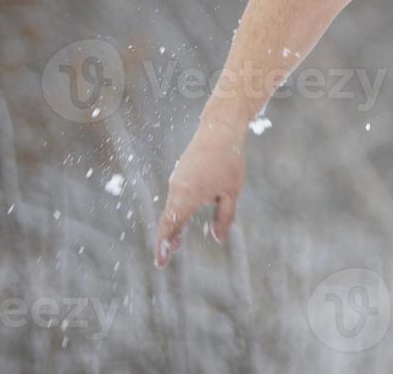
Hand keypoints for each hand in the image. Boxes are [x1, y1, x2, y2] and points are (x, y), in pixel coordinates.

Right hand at [155, 117, 246, 266]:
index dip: (164, 246)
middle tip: (168, 256)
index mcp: (187, 196)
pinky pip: (177, 197)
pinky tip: (184, 217)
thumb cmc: (229, 160)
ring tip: (176, 243)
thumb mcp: (232, 192)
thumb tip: (218, 238)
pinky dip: (178, 210)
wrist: (219, 129)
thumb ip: (224, 217)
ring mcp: (177, 180)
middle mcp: (177, 189)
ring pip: (173, 208)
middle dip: (168, 239)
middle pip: (169, 219)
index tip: (160, 263)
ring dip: (174, 225)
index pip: (170, 227)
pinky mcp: (181, 173)